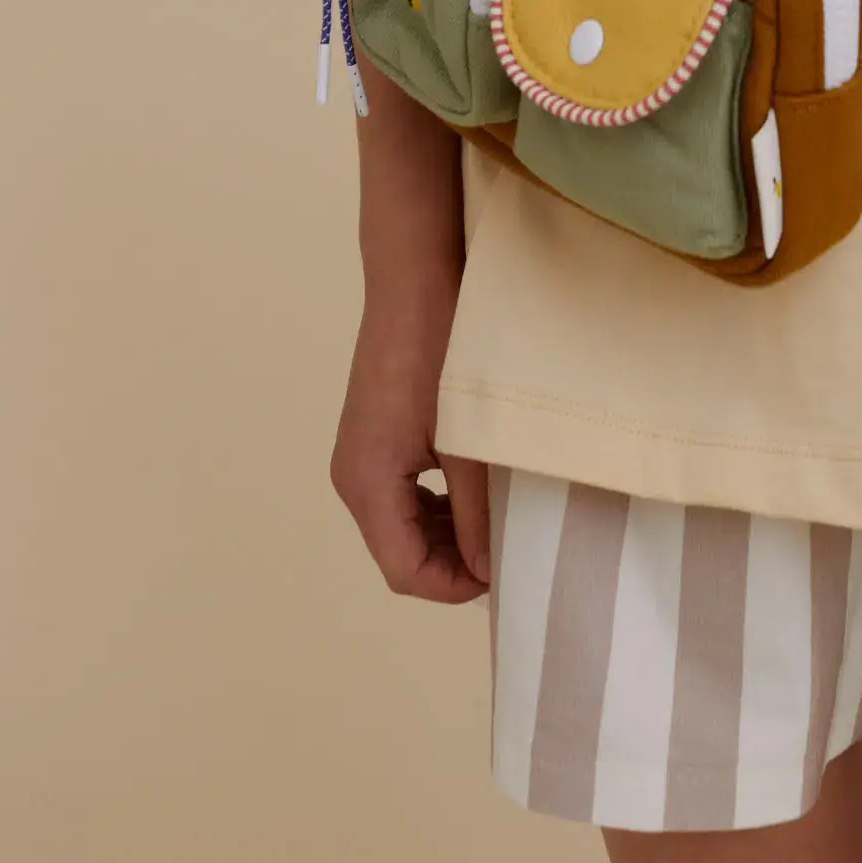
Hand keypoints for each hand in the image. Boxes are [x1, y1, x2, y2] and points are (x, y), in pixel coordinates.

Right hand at [330, 287, 491, 605]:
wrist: (414, 277)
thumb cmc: (440, 347)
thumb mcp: (466, 438)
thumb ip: (476, 510)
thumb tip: (486, 568)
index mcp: (367, 483)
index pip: (404, 571)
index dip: (453, 585)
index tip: (504, 574)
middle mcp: (352, 477)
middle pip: (399, 554)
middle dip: (452, 564)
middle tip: (509, 553)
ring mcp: (360, 456)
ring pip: (400, 526)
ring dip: (446, 536)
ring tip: (499, 525)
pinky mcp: (373, 437)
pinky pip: (400, 494)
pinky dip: (436, 507)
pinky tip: (476, 493)